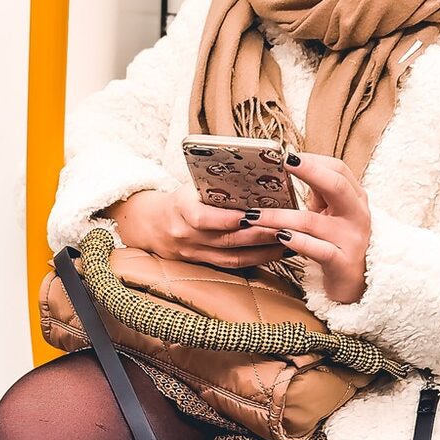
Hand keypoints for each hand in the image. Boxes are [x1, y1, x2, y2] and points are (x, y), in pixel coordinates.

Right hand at [104, 185, 288, 268]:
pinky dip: (257, 260)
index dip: (227, 218)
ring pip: (233, 257)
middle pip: (226, 240)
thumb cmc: (180, 199)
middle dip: (258, 234)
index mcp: (180, 209)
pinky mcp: (204, 264)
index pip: (202, 217)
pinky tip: (277, 253)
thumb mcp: (190, 187)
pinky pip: (234, 266)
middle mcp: (186, 235)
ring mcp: (195, 253)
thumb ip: (215, 185)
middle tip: (285, 226)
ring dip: (263, 250)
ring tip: (288, 240)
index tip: (253, 214)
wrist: (151, 225)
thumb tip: (254, 173)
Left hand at [243, 153, 371, 302]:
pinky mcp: (342, 262)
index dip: (314, 161)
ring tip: (253, 214)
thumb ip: (317, 191)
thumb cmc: (336, 241)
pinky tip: (278, 236)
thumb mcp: (330, 212)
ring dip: (279, 216)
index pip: (339, 170)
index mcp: (355, 198)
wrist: (357, 282)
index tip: (287, 156)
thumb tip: (287, 167)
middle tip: (282, 163)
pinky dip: (295, 241)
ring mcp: (351, 239)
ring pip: (312, 222)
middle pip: (336, 186)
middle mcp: (357, 215)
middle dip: (309, 171)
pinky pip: (316, 249)